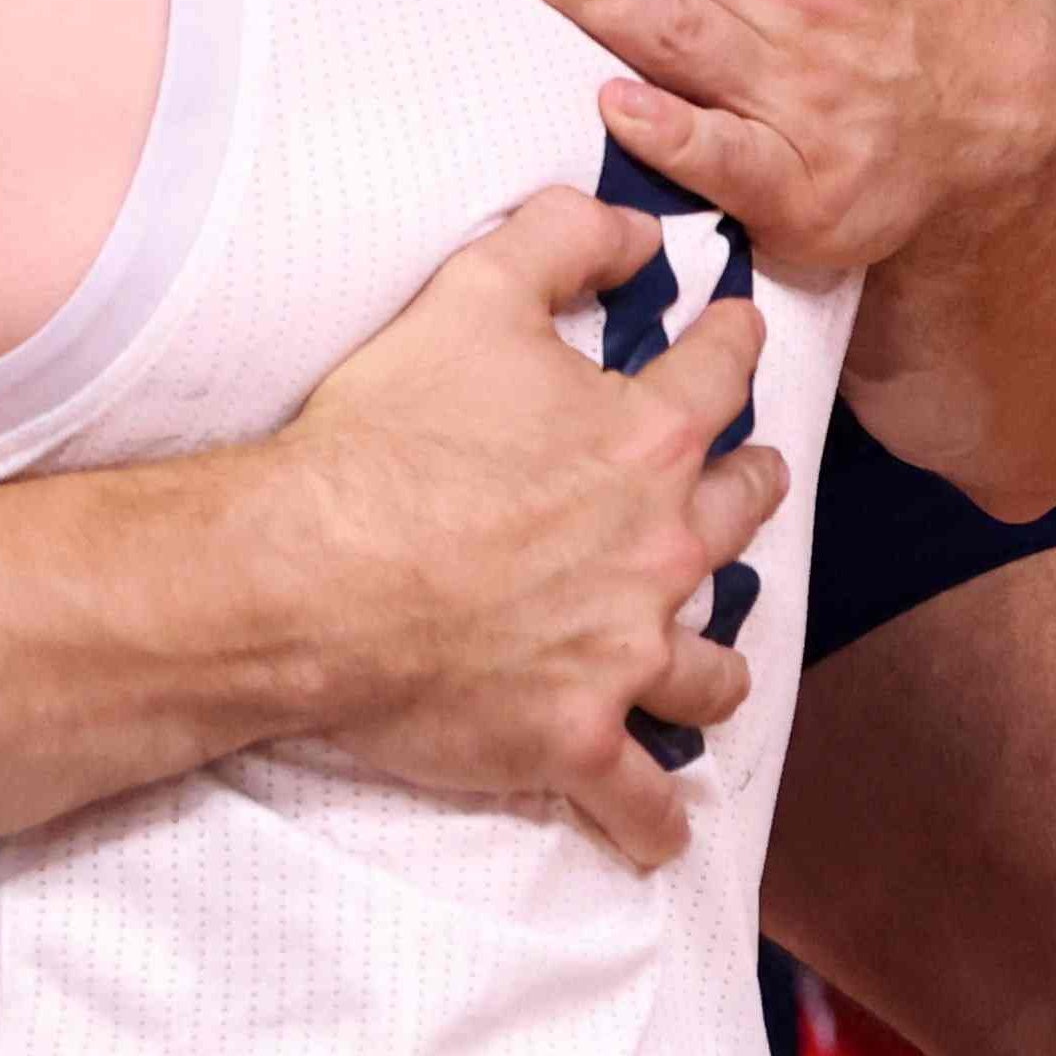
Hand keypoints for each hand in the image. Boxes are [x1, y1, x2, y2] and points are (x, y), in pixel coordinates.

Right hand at [270, 191, 782, 869]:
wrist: (308, 576)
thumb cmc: (384, 437)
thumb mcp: (471, 294)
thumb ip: (562, 237)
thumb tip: (633, 224)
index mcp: (649, 440)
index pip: (724, 376)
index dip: (733, 344)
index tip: (738, 332)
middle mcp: (662, 550)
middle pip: (743, 519)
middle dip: (748, 496)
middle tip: (743, 486)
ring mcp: (625, 655)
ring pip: (711, 672)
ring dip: (712, 664)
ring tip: (705, 663)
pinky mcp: (575, 740)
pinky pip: (638, 800)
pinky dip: (652, 819)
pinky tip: (658, 831)